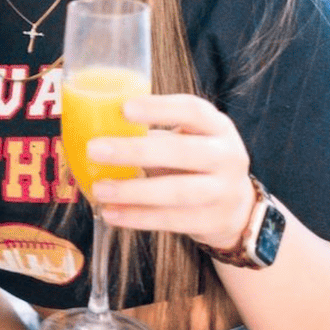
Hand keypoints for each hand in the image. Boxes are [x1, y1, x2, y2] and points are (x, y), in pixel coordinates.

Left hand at [85, 94, 255, 250]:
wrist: (236, 207)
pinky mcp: (213, 221)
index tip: (124, 108)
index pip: (192, 110)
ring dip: (133, 190)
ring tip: (99, 189)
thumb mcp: (186, 139)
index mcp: (217, 126)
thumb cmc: (195, 163)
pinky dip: (138, 217)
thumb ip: (151, 134)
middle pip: (181, 151)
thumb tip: (93, 129)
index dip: (159, 108)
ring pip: (177, 191)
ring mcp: (224, 191)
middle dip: (135, 150)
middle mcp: (227, 156)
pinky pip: (172, 220)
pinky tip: (111, 213)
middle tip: (94, 149)